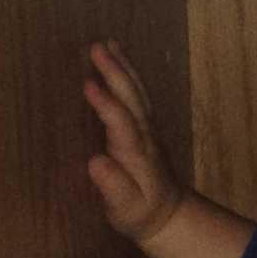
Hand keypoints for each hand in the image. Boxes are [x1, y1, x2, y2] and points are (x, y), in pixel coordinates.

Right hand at [84, 39, 186, 244]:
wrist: (168, 214)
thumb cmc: (140, 213)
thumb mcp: (125, 208)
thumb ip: (113, 187)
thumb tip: (96, 162)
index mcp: (135, 152)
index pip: (121, 122)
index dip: (105, 104)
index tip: (88, 85)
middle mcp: (144, 134)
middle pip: (130, 97)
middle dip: (114, 71)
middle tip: (96, 48)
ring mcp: (148, 127)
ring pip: (136, 91)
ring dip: (122, 66)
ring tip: (106, 44)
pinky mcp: (146, 126)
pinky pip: (137, 93)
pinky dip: (128, 73)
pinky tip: (118, 58)